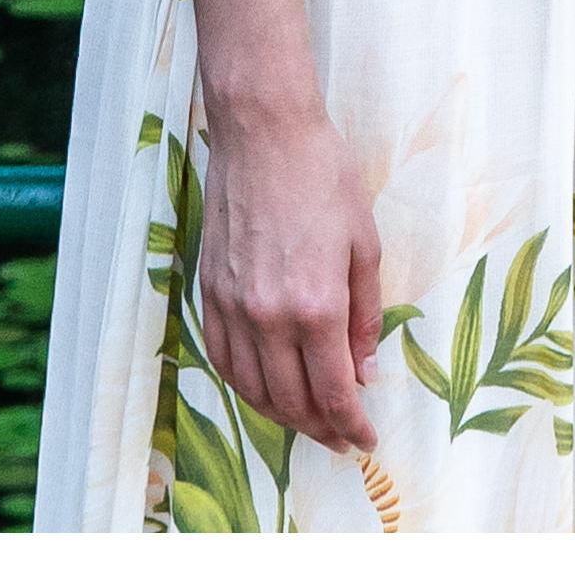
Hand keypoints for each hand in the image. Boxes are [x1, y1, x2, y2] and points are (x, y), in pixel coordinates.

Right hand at [192, 96, 383, 454]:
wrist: (263, 133)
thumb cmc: (324, 177)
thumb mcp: (364, 244)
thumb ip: (365, 315)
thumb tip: (365, 371)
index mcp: (316, 306)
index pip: (333, 392)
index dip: (351, 426)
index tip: (365, 441)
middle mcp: (268, 317)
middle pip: (291, 402)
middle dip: (320, 429)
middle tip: (341, 438)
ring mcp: (233, 307)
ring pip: (252, 390)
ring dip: (281, 416)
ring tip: (306, 421)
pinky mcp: (209, 293)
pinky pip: (222, 360)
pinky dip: (244, 386)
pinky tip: (263, 389)